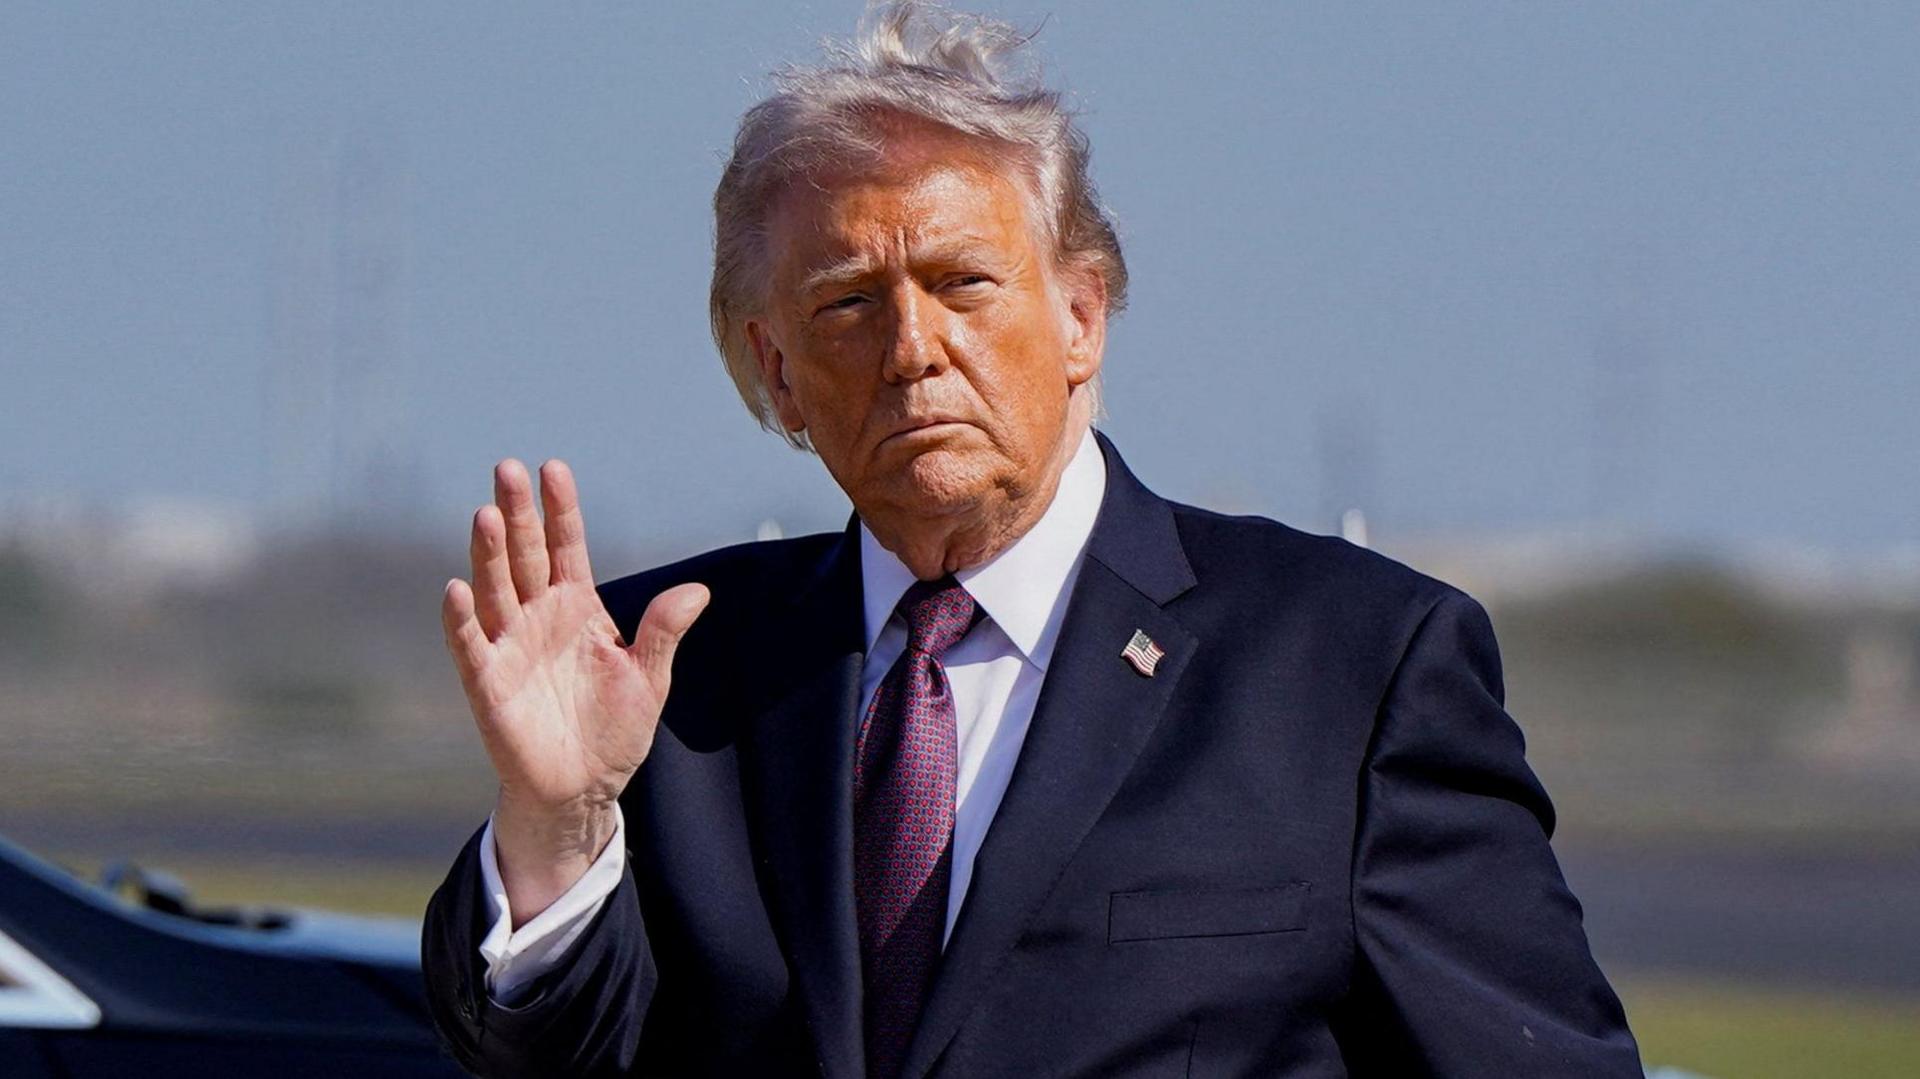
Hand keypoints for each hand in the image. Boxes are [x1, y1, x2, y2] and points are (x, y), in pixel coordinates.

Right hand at [440, 459, 708, 922]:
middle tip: (506, 468)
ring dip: (489, 554)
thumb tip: (698, 590)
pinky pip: (471, 645)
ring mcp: (510, 646)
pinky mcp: (487, 682)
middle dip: (517, 514)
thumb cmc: (614, 730)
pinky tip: (457, 589)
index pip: (566, 546)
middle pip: (525, 555)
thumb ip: (663, 632)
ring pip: (496, 589)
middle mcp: (538, 617)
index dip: (559, 510)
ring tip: (485, 514)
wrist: (583, 789)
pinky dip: (463, 619)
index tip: (552, 468)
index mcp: (578, 608)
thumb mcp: (649, 678)